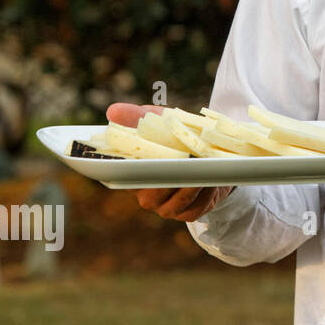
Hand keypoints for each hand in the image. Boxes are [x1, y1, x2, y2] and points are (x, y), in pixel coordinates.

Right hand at [107, 101, 234, 221]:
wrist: (209, 156)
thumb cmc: (176, 138)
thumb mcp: (158, 122)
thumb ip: (135, 116)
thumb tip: (112, 110)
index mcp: (132, 176)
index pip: (128, 176)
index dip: (140, 168)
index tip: (155, 155)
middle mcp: (145, 196)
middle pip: (154, 192)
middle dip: (172, 175)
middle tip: (187, 158)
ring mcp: (166, 208)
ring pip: (178, 199)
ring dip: (194, 183)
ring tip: (205, 166)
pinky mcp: (187, 213)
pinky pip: (196, 207)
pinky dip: (206, 193)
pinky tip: (213, 179)